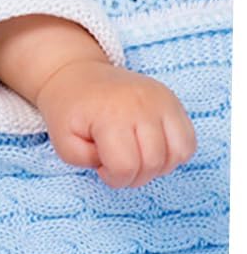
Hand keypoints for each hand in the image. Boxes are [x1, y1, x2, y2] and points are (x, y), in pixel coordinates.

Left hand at [34, 59, 196, 187]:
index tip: (101, 167)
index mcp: (110, 114)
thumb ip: (85, 161)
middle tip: (116, 163)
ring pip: (177, 154)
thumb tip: (118, 165)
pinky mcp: (172, 100)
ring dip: (157, 166)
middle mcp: (140, 104)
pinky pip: (189, 141)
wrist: (76, 75)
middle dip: (135, 176)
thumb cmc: (70, 111)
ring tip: (134, 155)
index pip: (125, 166)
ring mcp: (160, 100)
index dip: (113, 178)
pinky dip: (174, 153)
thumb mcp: (63, 141)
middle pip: (153, 164)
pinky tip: (151, 147)